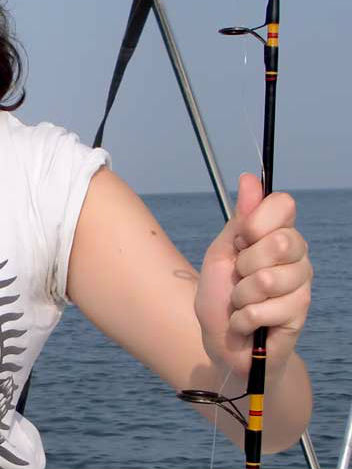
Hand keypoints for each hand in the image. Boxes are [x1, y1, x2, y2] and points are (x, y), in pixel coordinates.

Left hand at [194, 173, 312, 380]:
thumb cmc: (220, 295)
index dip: (258, 220)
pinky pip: (263, 309)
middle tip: (240, 276)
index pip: (284, 204)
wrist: (223, 342)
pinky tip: (247, 323)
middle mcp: (296, 255)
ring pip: (268, 279)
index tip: (242, 238)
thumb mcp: (221, 252)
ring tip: (241, 302)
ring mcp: (301, 285)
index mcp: (276, 234)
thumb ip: (240, 218)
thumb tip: (250, 177)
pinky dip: (243, 318)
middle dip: (246, 263)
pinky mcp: (299, 315)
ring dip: (241, 296)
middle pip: (282, 241)